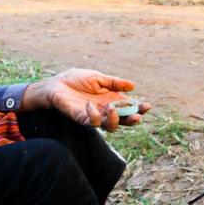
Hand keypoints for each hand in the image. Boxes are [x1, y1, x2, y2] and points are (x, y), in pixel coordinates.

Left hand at [22, 68, 151, 131]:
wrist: (56, 84)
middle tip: (137, 116)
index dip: (139, 108)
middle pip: (124, 120)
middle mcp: (106, 110)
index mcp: (112, 99)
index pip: (129, 107)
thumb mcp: (98, 78)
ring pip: (111, 127)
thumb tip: (133, 86)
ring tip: (113, 109)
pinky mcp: (82, 119)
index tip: (147, 106)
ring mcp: (95, 116)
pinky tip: (90, 105)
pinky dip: (94, 116)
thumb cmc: (76, 80)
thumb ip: (114, 83)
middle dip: (132, 119)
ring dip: (115, 120)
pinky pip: (92, 123)